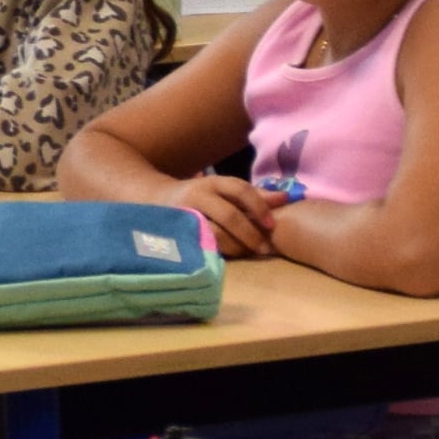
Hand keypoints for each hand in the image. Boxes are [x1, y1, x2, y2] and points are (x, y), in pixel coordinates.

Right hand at [180, 175, 294, 256]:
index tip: (272, 224)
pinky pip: (201, 245)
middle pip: (228, 214)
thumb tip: (285, 198)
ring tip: (248, 253)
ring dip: (235, 245)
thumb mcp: (222, 191)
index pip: (240, 190)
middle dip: (249, 232)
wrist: (153, 199)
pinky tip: (229, 255)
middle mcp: (198, 195)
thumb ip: (252, 196)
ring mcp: (185, 214)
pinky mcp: (177, 233)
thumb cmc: (199, 197)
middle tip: (265, 247)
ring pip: (214, 233)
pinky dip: (218, 251)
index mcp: (213, 183)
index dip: (258, 206)